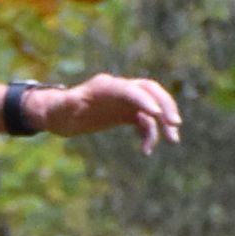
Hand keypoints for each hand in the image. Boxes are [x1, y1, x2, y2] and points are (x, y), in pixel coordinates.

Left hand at [31, 72, 181, 149]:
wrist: (62, 114)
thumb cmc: (60, 110)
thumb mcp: (60, 108)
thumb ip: (67, 104)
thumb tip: (68, 103)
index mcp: (106, 86)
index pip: (131, 88)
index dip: (144, 99)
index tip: (155, 114)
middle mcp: (121, 90)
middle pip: (151, 91)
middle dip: (165, 106)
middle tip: (174, 124)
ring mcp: (126, 102)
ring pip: (153, 108)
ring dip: (164, 123)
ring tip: (172, 140)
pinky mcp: (128, 114)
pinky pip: (146, 122)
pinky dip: (150, 134)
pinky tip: (147, 150)